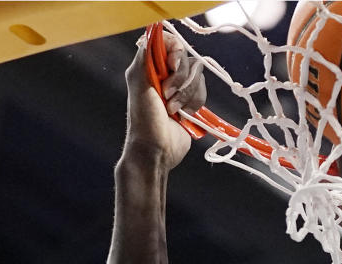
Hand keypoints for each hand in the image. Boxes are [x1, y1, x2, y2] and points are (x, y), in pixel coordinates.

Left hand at [123, 24, 205, 169]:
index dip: (175, 50)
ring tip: (173, 110)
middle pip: (187, 59)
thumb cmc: (144, 121)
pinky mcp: (190, 102)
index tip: (172, 65)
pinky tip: (184, 115)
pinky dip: (195, 103)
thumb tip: (154, 34)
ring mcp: (179, 88)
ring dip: (187, 95)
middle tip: (167, 96)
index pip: (169, 41)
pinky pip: (203, 91)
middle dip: (180, 80)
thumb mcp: (139, 83)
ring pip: (197, 76)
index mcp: (149, 65)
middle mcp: (165, 73)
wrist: (157, 150)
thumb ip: (145, 56)